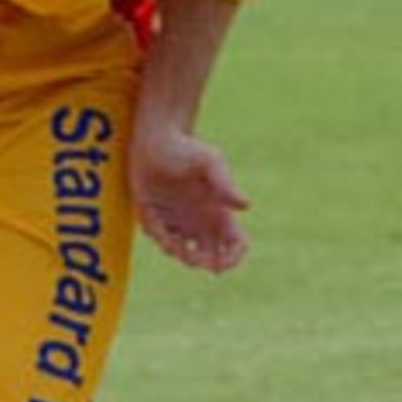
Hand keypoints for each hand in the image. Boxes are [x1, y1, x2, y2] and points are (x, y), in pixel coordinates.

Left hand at [128, 127, 249, 273]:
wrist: (156, 138)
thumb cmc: (187, 148)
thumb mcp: (209, 164)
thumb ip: (225, 185)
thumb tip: (246, 206)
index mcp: (220, 212)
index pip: (237, 245)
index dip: (233, 258)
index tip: (220, 263)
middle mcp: (202, 220)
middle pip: (213, 256)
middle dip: (206, 263)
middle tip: (194, 257)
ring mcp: (181, 220)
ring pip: (186, 252)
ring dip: (182, 254)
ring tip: (174, 244)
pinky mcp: (158, 216)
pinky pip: (162, 238)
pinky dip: (162, 239)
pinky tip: (158, 227)